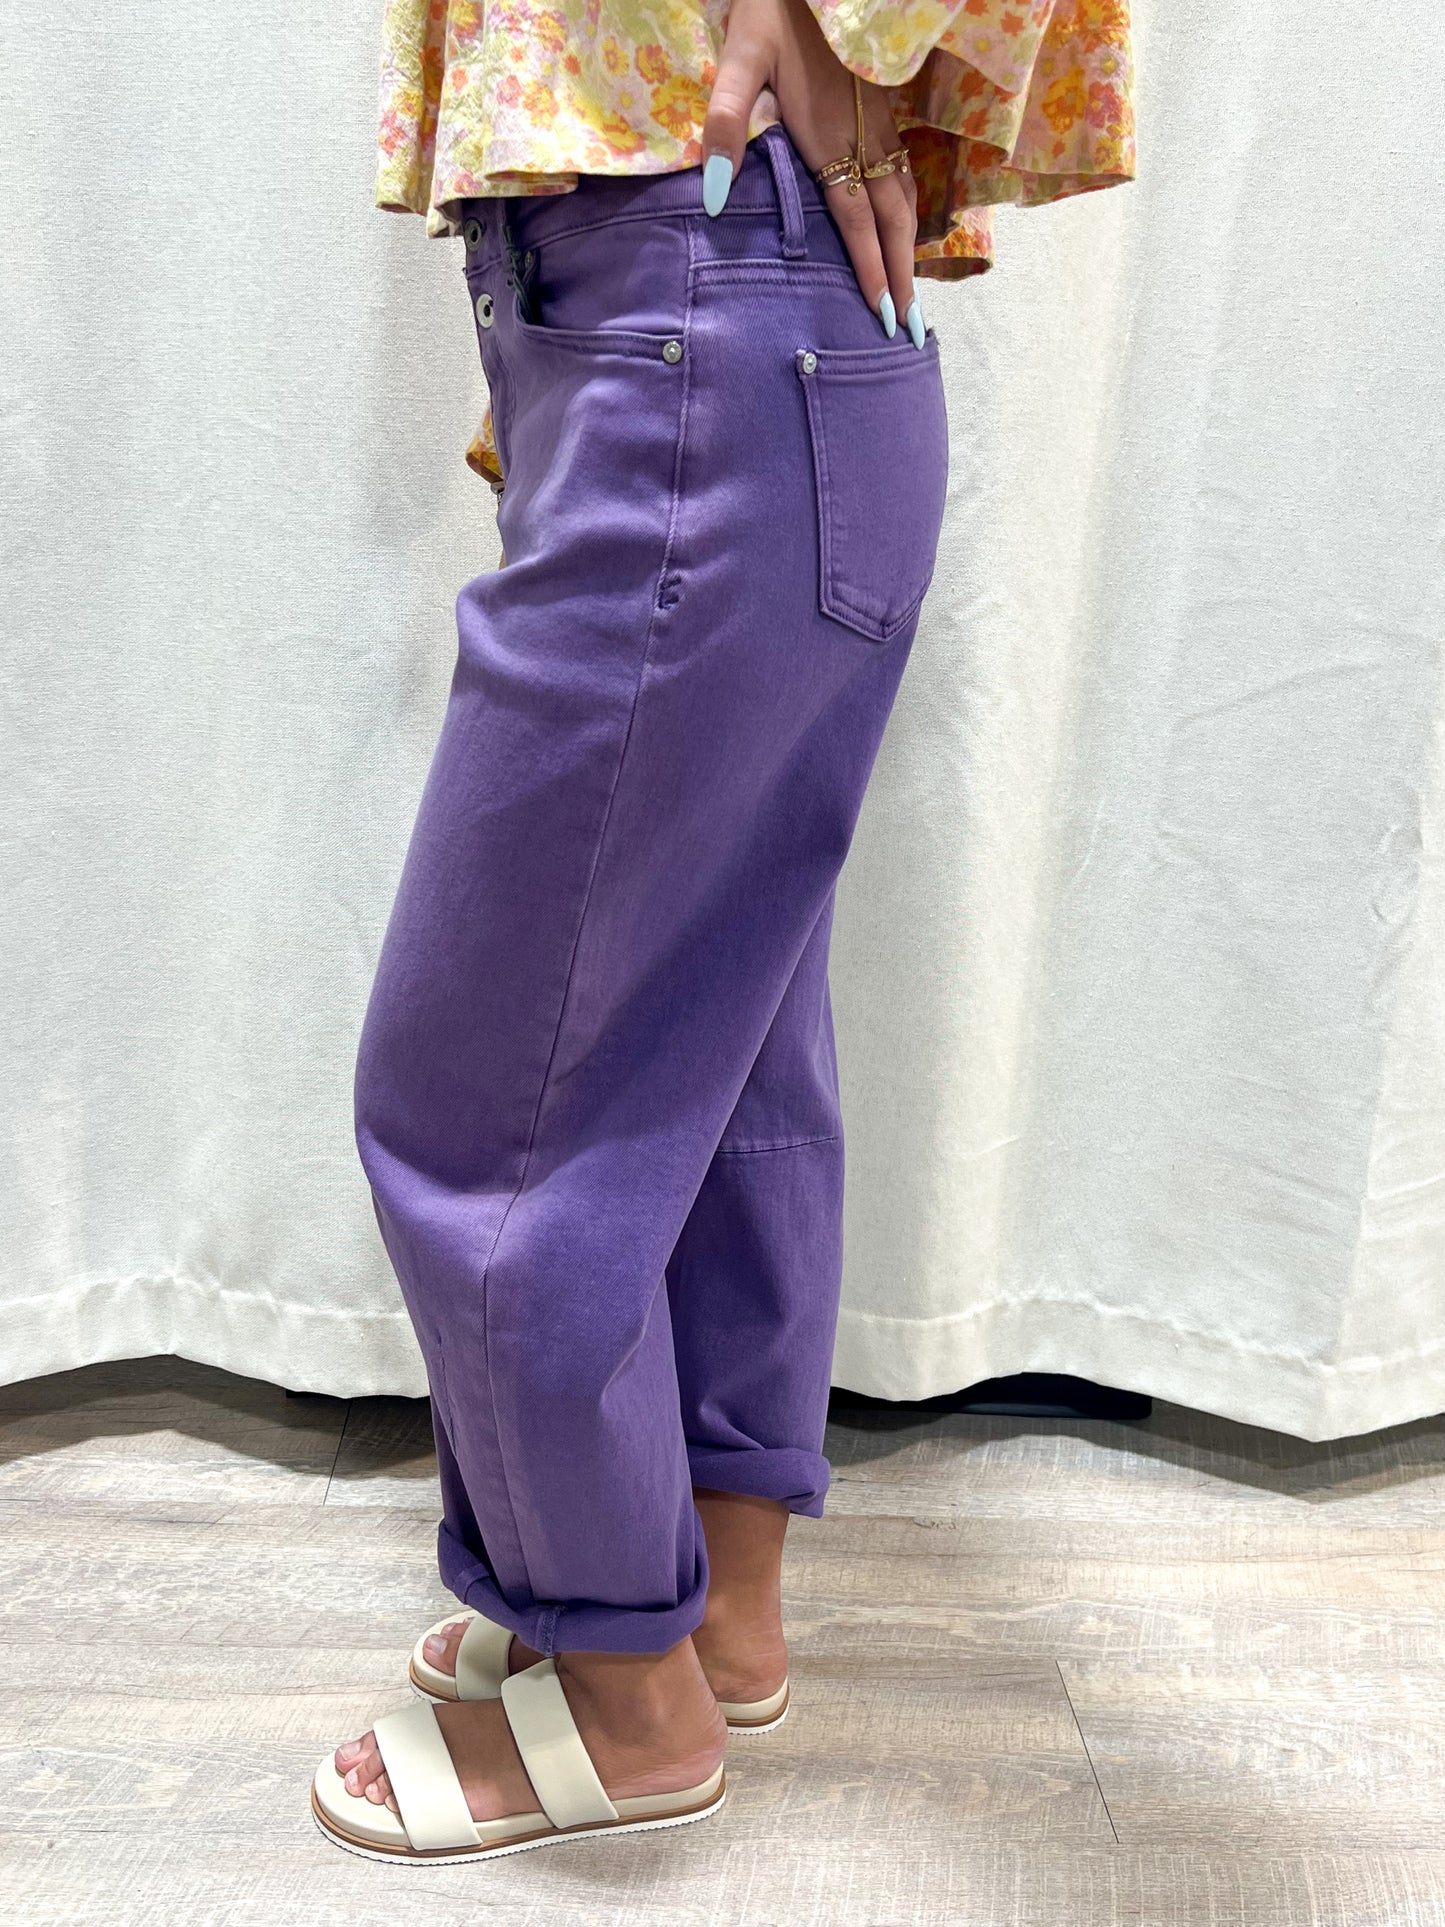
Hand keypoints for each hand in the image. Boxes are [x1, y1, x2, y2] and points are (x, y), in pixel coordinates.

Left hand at [701, 0, 923, 345]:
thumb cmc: (771, 13)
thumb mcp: (739, 60)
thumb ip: (725, 124)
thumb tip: (713, 195)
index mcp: (831, 136)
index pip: (856, 219)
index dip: (870, 268)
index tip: (881, 316)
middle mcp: (865, 138)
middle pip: (892, 221)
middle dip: (902, 277)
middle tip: (911, 330)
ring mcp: (879, 125)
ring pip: (905, 200)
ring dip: (910, 251)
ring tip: (911, 295)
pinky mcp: (882, 112)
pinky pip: (904, 177)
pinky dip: (909, 215)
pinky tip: (905, 233)